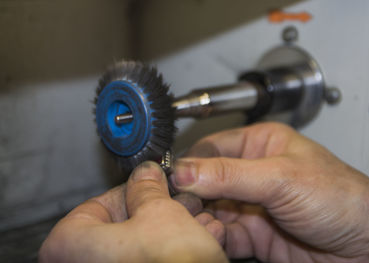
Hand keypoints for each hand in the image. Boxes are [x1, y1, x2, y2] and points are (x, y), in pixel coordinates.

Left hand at [39, 161, 227, 262]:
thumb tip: (145, 175)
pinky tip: (200, 241)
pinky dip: (171, 253)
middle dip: (162, 211)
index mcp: (67, 245)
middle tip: (182, 202)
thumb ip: (147, 188)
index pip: (99, 204)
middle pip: (123, 227)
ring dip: (174, 230)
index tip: (154, 185)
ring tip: (200, 221)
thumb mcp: (160, 213)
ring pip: (140, 248)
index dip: (134, 190)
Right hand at [170, 123, 368, 262]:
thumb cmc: (342, 197)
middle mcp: (253, 173)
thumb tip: (185, 170)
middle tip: (178, 205)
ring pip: (211, 210)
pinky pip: (224, 234)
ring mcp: (253, 205)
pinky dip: (214, 238)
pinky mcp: (255, 234)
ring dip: (200, 218)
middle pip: (206, 181)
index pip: (211, 147)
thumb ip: (229, 174)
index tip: (170, 177)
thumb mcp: (281, 178)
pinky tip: (213, 238)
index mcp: (261, 145)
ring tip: (195, 224)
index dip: (189, 162)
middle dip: (191, 194)